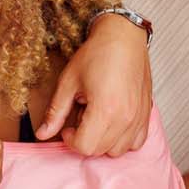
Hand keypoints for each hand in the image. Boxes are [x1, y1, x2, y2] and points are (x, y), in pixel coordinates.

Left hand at [41, 13, 150, 155]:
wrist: (123, 37)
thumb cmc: (97, 54)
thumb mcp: (68, 82)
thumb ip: (55, 112)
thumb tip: (42, 134)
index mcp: (105, 110)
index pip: (85, 146)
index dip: (70, 140)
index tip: (67, 127)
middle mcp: (125, 118)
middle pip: (100, 150)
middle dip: (84, 140)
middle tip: (80, 118)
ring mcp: (138, 117)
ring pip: (118, 151)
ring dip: (103, 142)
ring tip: (97, 119)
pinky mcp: (146, 114)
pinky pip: (136, 142)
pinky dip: (123, 140)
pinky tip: (113, 123)